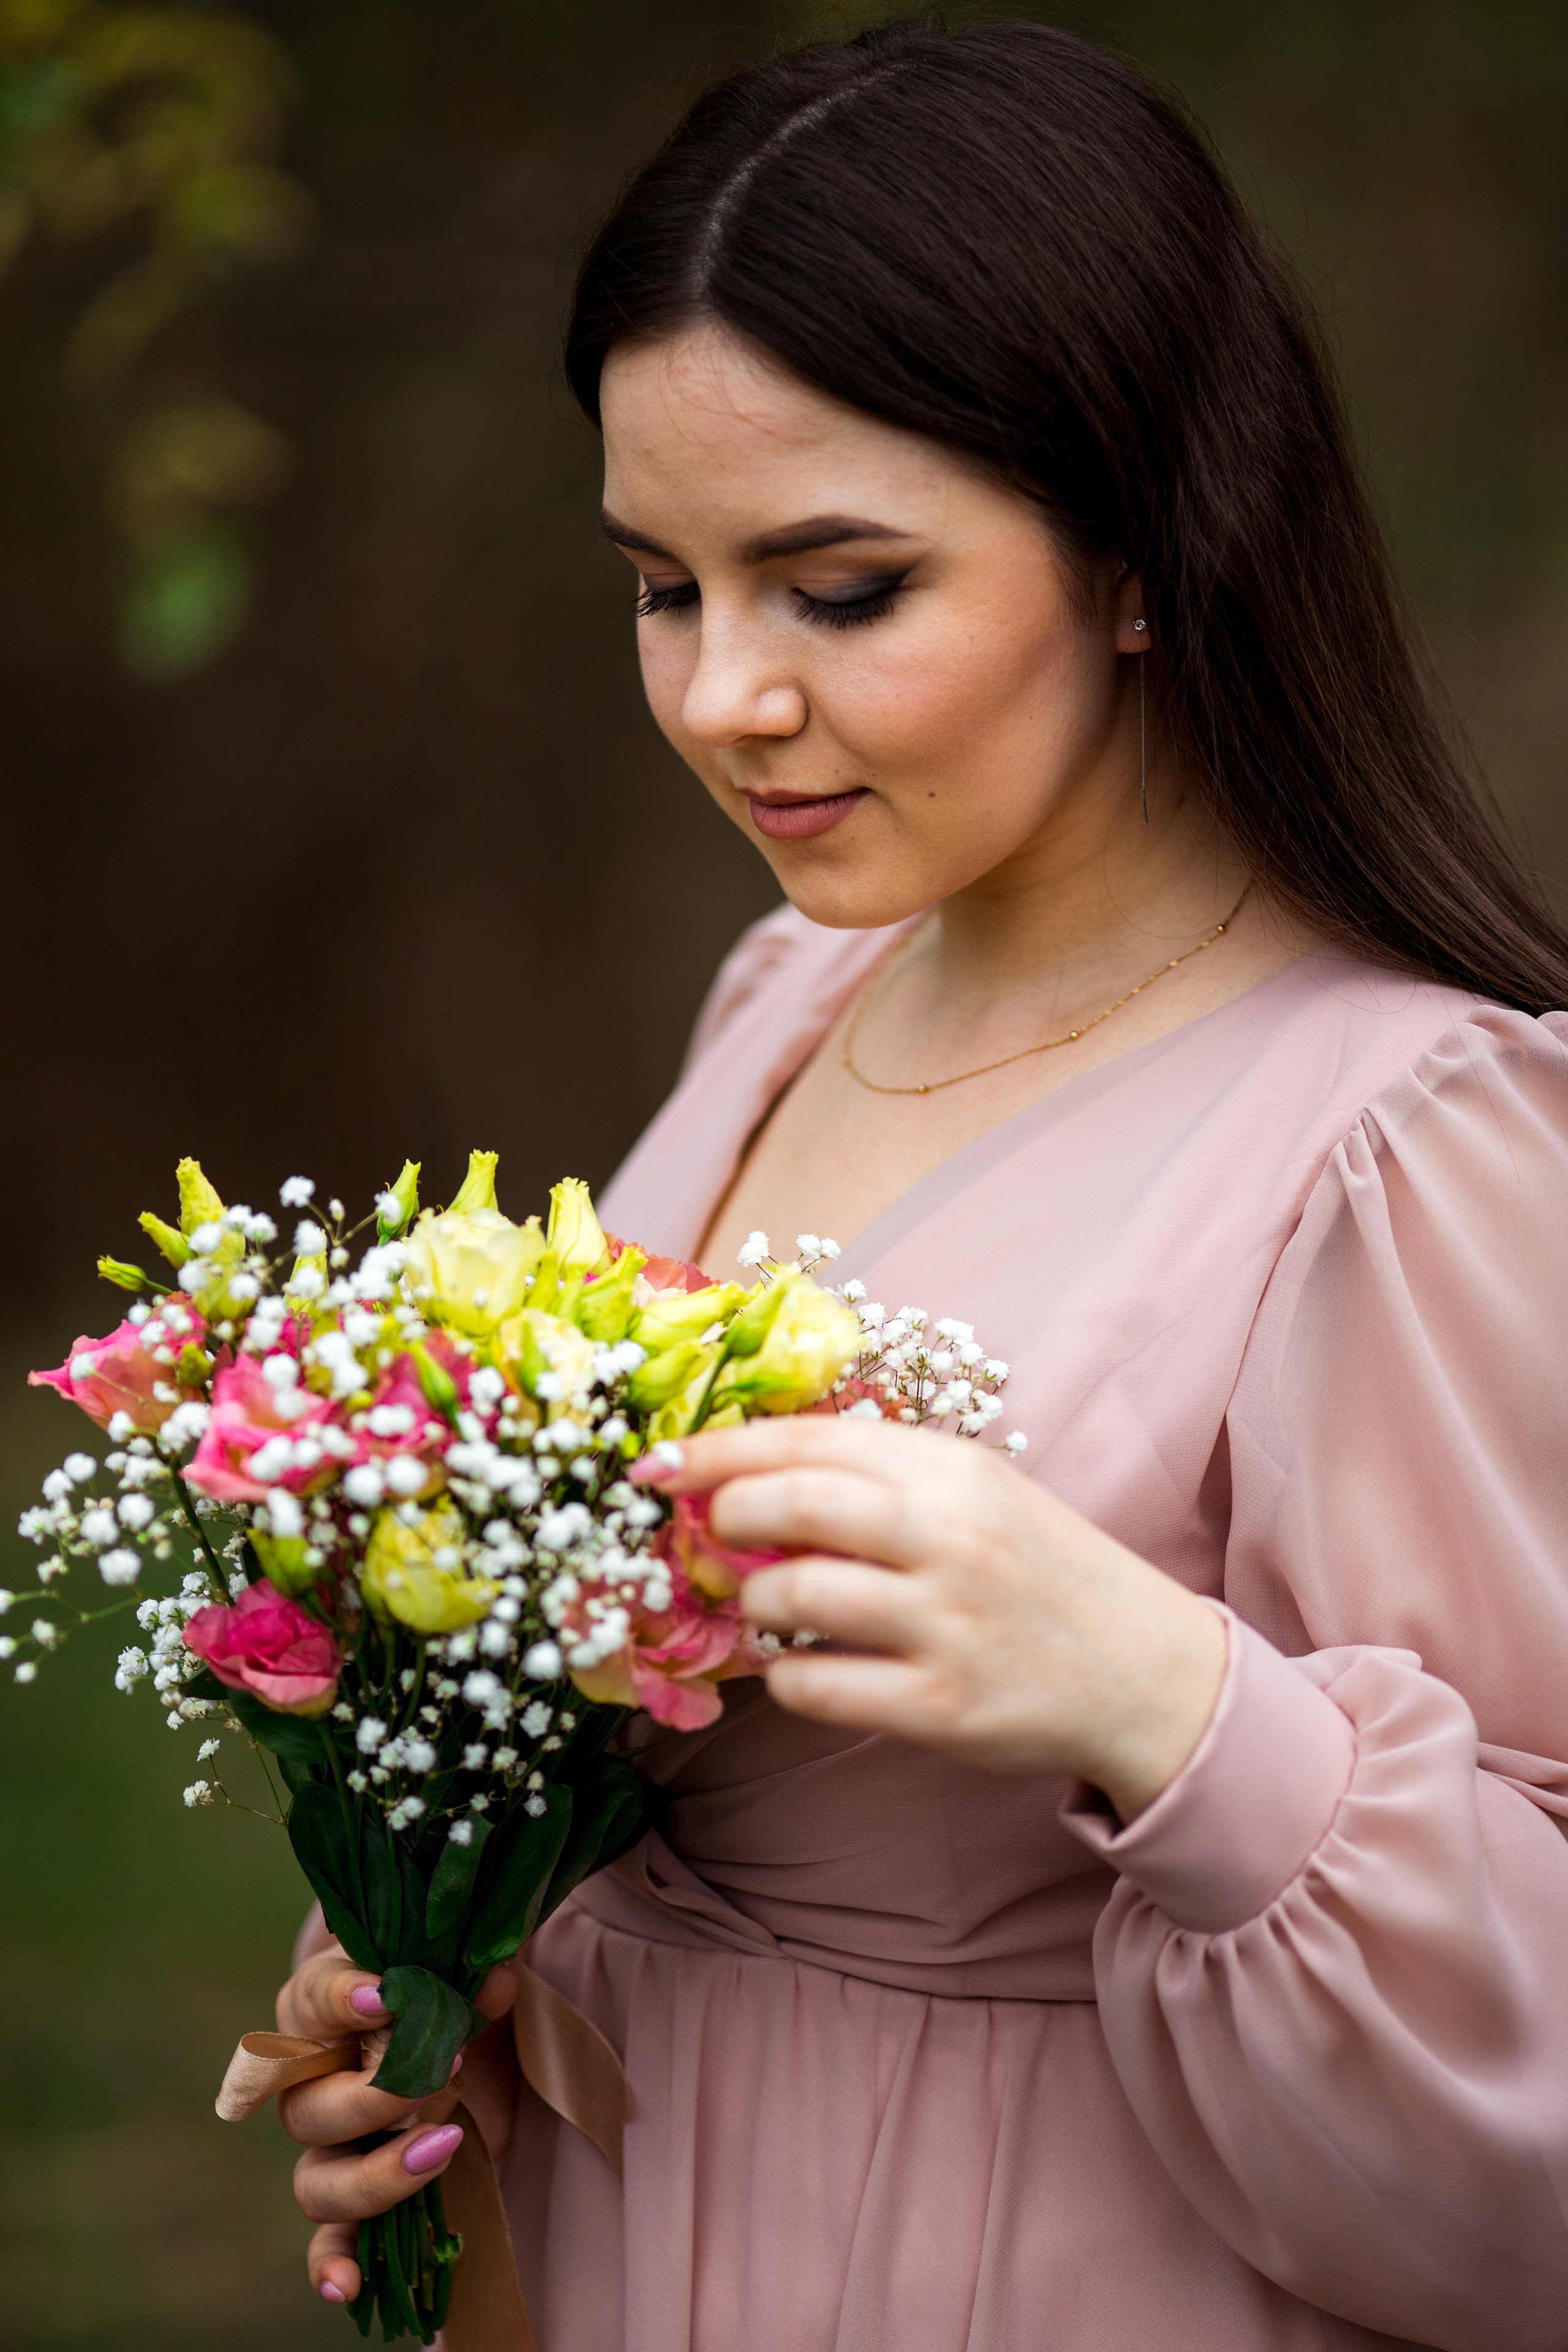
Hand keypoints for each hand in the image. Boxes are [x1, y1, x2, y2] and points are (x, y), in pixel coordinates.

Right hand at [275, 1940, 520, 2308]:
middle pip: (310, 2106)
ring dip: (375, 2174)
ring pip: (316, 2180)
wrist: (459, 2035)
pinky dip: (332, 2264)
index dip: (343, 1999)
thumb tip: (496, 1979)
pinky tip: (347, 2287)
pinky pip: (329, 2240)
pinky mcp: (362, 2192)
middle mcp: (311, 2082)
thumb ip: (475, 1972)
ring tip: (444, 2144)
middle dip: (375, 2097)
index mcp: (322, 2007)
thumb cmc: (446, 1984)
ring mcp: (331, 2145)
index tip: (387, 1996)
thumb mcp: (467, 1971)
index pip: (312, 2000)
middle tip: (446, 2069)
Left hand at [640, 1417, 1225, 1822]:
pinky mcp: (942, 1707)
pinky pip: (816, 1686)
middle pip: (792, 1502)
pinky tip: (799, 1670)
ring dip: (754, 1601)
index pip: (809, 1438)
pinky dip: (784, 1678)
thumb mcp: (978, 1493)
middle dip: (727, 1514)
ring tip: (765, 1606)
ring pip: (794, 1595)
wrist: (1145, 1671)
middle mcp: (949, 1536)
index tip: (660, 1463)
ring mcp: (946, 1623)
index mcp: (952, 1470)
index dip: (719, 1448)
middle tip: (712, 1533)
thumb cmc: (1042, 1572)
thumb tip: (755, 1472)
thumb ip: (882, 1476)